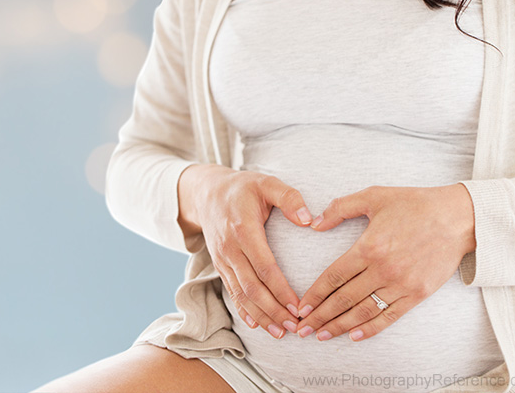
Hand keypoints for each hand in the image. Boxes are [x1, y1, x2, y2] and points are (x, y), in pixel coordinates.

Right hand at [189, 165, 315, 338]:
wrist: (205, 191)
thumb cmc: (242, 188)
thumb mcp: (266, 182)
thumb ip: (289, 198)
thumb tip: (309, 220)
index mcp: (243, 230)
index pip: (264, 266)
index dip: (281, 289)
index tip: (299, 306)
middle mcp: (230, 248)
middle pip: (252, 287)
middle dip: (274, 311)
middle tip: (296, 327)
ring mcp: (222, 258)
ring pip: (241, 294)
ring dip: (261, 316)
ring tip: (281, 332)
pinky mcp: (219, 264)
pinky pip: (231, 291)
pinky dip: (244, 310)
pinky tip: (257, 324)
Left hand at [295, 184, 475, 341]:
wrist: (458, 218)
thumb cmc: (414, 204)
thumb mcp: (373, 196)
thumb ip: (340, 208)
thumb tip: (314, 224)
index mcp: (368, 247)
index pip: (334, 277)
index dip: (315, 294)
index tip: (300, 307)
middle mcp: (383, 270)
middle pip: (344, 299)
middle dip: (320, 316)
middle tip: (302, 329)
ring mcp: (402, 284)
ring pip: (364, 311)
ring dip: (340, 326)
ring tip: (322, 336)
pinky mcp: (418, 294)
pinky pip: (390, 316)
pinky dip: (371, 328)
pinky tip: (354, 336)